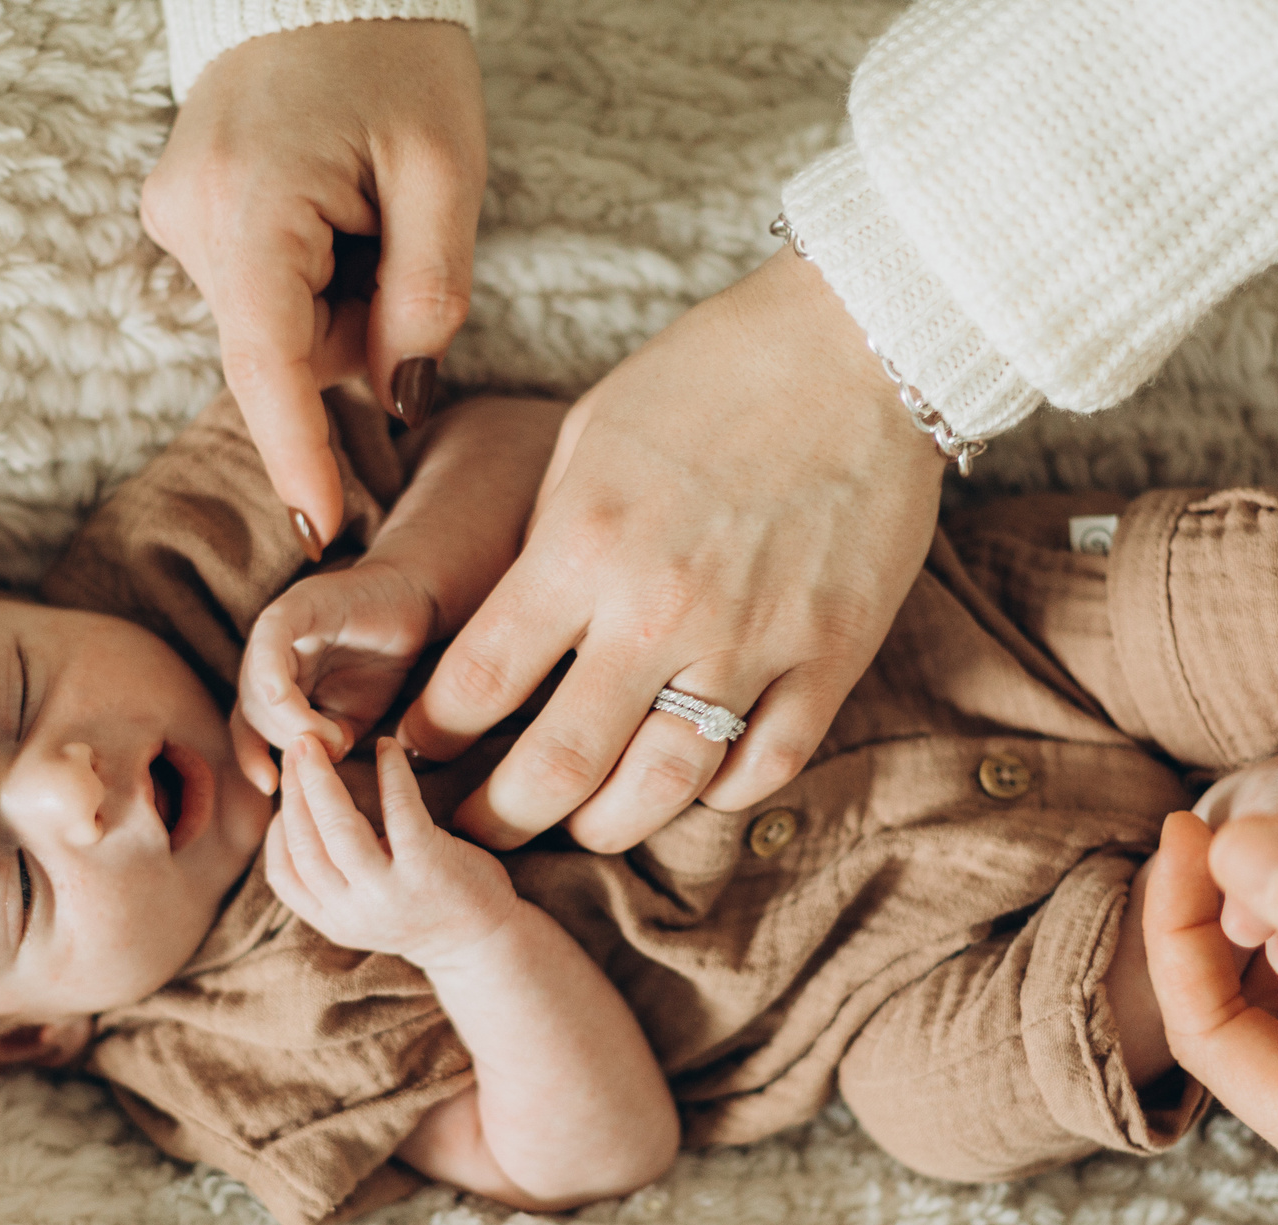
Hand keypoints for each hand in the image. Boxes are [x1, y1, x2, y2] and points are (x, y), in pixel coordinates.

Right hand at [141, 22, 485, 543]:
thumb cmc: (395, 58)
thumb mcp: (445, 171)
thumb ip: (429, 296)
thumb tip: (396, 399)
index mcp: (253, 205)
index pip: (269, 364)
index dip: (297, 454)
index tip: (318, 530)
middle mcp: (192, 218)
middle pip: (286, 348)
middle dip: (357, 326)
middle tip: (401, 231)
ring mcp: (177, 215)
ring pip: (277, 324)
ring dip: (337, 294)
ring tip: (363, 199)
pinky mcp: (182, 214)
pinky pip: (262, 288)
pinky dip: (312, 271)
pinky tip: (330, 203)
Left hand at [230, 567, 436, 792]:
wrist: (416, 605)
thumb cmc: (382, 660)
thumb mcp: (353, 717)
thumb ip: (328, 740)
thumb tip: (316, 761)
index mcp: (276, 682)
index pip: (249, 726)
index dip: (252, 757)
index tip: (270, 786)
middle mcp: (267, 655)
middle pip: (254, 709)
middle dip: (288, 741)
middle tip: (332, 751)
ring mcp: (278, 628)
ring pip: (259, 684)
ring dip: (293, 720)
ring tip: (336, 735)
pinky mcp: (296, 605)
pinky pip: (270, 640)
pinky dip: (270, 670)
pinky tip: (282, 696)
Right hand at [265, 736, 519, 970]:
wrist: (483, 941)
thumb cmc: (421, 908)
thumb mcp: (365, 907)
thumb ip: (333, 876)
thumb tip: (299, 813)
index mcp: (335, 921)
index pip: (284, 874)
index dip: (278, 827)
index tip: (286, 790)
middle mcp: (356, 912)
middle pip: (305, 843)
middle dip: (295, 789)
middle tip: (295, 746)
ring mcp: (390, 892)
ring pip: (339, 829)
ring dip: (321, 780)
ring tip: (317, 743)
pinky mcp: (428, 867)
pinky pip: (400, 810)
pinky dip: (390, 773)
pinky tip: (387, 747)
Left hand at [397, 244, 948, 850]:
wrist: (862, 342)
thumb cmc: (712, 373)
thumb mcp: (588, 440)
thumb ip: (548, 544)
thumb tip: (507, 632)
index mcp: (583, 545)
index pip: (475, 682)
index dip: (430, 736)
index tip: (416, 750)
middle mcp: (659, 609)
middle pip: (555, 768)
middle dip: (498, 816)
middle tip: (476, 830)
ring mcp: (752, 641)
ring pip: (660, 791)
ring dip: (605, 827)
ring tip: (581, 824)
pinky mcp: (830, 657)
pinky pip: (763, 768)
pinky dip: (719, 793)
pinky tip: (691, 784)